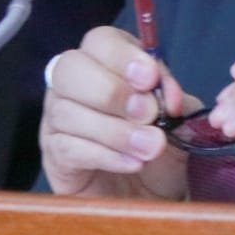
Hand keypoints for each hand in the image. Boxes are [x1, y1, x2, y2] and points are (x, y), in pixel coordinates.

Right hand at [39, 25, 198, 199]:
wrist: (151, 193)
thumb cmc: (161, 144)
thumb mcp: (179, 117)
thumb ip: (175, 99)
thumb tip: (167, 97)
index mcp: (106, 60)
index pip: (100, 40)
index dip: (122, 56)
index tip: (150, 78)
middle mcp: (74, 82)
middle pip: (70, 68)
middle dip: (111, 91)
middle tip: (148, 114)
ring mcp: (58, 117)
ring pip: (68, 111)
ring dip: (115, 131)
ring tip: (151, 147)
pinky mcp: (54, 153)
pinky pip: (69, 147)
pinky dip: (106, 155)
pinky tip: (133, 163)